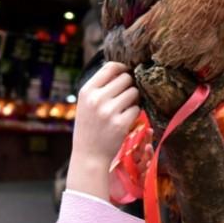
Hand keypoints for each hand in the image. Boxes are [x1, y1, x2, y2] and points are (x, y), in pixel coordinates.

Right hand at [67, 62, 140, 200]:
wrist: (89, 154)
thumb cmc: (89, 126)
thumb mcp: (86, 103)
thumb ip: (100, 86)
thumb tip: (123, 68)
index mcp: (87, 91)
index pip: (110, 67)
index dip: (122, 68)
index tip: (126, 73)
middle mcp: (97, 99)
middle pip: (126, 78)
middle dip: (129, 85)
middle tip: (125, 96)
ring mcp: (109, 111)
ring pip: (134, 92)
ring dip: (134, 99)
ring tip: (125, 108)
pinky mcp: (121, 124)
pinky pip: (137, 109)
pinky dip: (135, 113)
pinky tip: (125, 119)